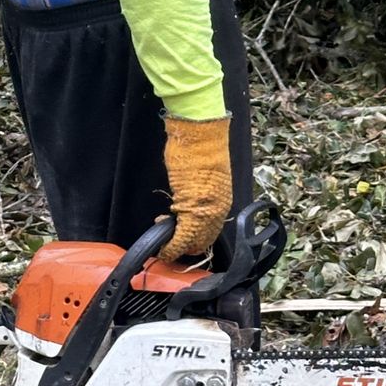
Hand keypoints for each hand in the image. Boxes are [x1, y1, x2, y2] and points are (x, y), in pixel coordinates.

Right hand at [159, 114, 232, 261]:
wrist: (200, 138)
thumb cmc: (199, 149)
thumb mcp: (204, 175)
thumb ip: (200, 192)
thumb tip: (190, 199)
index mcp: (222, 201)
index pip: (211, 231)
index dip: (195, 236)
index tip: (181, 234)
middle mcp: (217, 211)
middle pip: (203, 240)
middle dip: (186, 243)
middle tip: (170, 238)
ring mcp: (206, 213)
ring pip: (193, 242)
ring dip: (177, 244)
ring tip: (163, 235)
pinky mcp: (192, 212)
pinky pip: (182, 238)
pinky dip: (172, 247)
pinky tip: (163, 248)